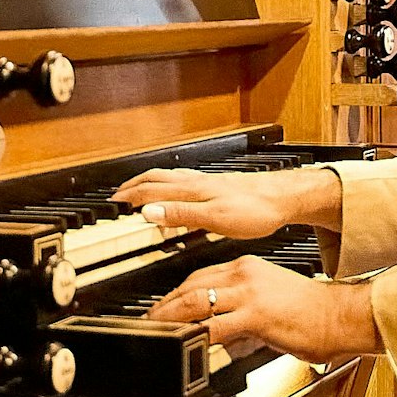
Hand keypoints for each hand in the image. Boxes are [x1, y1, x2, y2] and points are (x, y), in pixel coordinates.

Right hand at [116, 166, 342, 237]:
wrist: (285, 198)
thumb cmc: (256, 210)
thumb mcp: (215, 219)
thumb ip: (180, 215)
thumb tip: (147, 212)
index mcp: (192, 190)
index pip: (151, 189)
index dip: (129, 197)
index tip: (111, 203)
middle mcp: (197, 182)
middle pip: (157, 179)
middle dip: (134, 186)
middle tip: (117, 195)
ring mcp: (207, 182)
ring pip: (170, 177)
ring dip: (149, 183)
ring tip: (138, 190)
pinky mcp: (219, 185)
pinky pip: (184, 181)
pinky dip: (169, 185)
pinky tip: (176, 191)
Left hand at [146, 255, 381, 363]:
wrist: (341, 315)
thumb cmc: (315, 313)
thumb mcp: (272, 305)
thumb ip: (246, 317)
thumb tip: (229, 338)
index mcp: (248, 267)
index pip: (200, 277)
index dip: (176, 294)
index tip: (163, 309)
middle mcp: (245, 274)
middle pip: (191, 286)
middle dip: (165, 306)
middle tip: (150, 322)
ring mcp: (250, 293)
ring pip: (196, 302)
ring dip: (170, 319)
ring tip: (156, 333)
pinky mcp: (256, 315)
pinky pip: (215, 326)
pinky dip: (196, 336)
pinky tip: (186, 346)